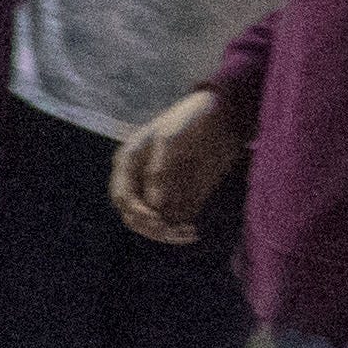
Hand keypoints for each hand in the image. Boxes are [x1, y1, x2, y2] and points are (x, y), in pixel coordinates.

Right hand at [112, 90, 236, 244]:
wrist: (224, 114)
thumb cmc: (191, 119)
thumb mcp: (171, 139)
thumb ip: (160, 171)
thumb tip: (154, 206)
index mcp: (130, 163)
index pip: (123, 197)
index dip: (136, 212)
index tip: (157, 219)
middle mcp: (141, 179)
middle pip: (134, 215)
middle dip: (151, 227)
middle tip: (172, 231)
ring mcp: (162, 189)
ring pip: (154, 223)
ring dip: (167, 233)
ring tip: (188, 233)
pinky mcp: (184, 196)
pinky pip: (176, 220)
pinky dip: (181, 230)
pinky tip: (194, 231)